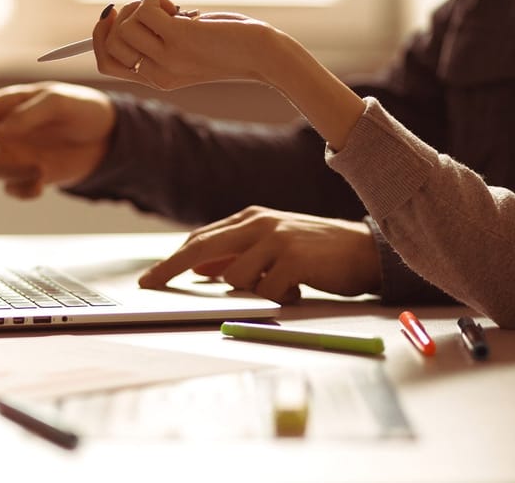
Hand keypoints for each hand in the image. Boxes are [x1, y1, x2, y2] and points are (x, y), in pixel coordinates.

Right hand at [0, 81, 115, 198]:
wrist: (108, 137)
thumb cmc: (81, 110)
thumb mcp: (60, 102)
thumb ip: (30, 113)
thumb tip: (2, 128)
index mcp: (11, 105)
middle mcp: (6, 129)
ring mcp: (16, 153)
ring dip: (13, 171)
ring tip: (39, 168)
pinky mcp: (31, 175)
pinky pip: (16, 189)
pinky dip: (26, 188)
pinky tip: (42, 182)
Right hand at [94, 0, 364, 151]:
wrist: (264, 56)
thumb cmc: (230, 44)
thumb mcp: (188, 46)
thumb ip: (158, 37)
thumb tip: (122, 11)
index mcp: (157, 79)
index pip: (107, 63)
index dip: (97, 37)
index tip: (110, 15)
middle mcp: (157, 74)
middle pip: (109, 42)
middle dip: (124, 17)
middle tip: (155, 13)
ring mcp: (166, 59)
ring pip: (124, 25)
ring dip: (142, 7)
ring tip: (173, 11)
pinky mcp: (178, 39)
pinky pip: (144, 9)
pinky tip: (181, 9)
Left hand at [138, 205, 381, 303]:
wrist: (364, 250)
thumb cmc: (315, 252)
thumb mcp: (272, 245)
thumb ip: (238, 253)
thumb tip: (201, 270)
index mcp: (251, 218)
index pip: (202, 239)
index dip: (173, 259)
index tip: (152, 277)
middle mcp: (260, 224)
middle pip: (203, 248)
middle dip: (172, 268)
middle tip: (150, 285)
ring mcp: (277, 240)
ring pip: (235, 277)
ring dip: (250, 291)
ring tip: (281, 286)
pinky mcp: (294, 260)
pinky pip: (265, 292)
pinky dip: (275, 298)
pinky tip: (296, 289)